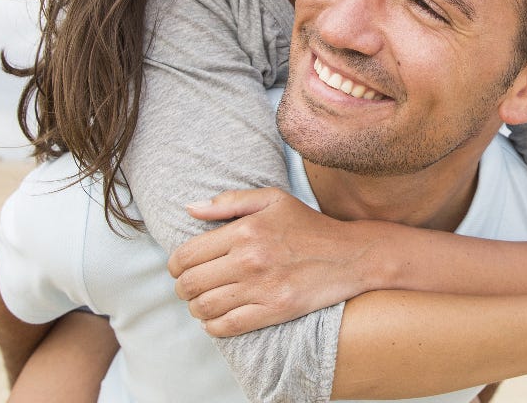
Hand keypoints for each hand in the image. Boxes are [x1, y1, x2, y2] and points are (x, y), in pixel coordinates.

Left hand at [168, 188, 376, 335]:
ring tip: (203, 303)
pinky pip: (228, 326)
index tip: (180, 269)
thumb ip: (230, 201)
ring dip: (196, 309)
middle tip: (190, 288)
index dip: (175, 266)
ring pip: (205, 307)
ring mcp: (262, 287)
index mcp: (244, 230)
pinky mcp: (275, 310)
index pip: (186, 255)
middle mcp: (249, 259)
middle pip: (190, 283)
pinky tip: (216, 320)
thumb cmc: (309, 225)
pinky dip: (213, 327)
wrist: (351, 255)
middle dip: (182, 289)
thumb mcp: (273, 199)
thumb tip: (189, 209)